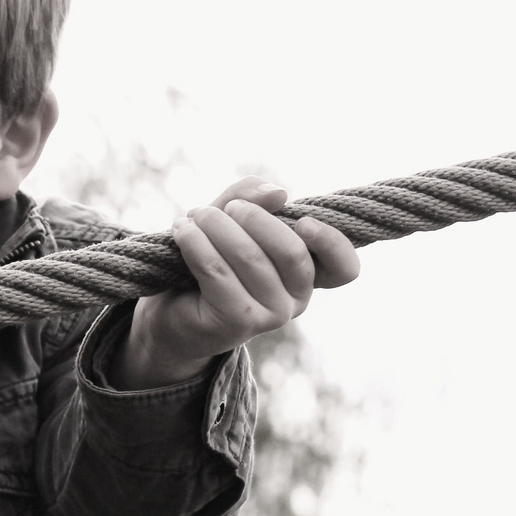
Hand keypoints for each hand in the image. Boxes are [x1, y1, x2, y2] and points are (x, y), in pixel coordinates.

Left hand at [113, 177, 358, 388]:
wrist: (171, 310)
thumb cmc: (210, 261)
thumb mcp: (233, 220)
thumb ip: (254, 199)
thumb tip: (279, 193)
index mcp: (307, 275)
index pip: (344, 269)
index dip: (332, 243)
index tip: (302, 221)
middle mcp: (297, 299)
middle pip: (292, 252)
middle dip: (256, 218)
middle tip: (227, 208)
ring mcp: (270, 315)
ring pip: (250, 258)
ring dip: (216, 226)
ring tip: (195, 216)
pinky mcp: (237, 322)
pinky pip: (218, 271)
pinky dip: (196, 243)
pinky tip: (181, 231)